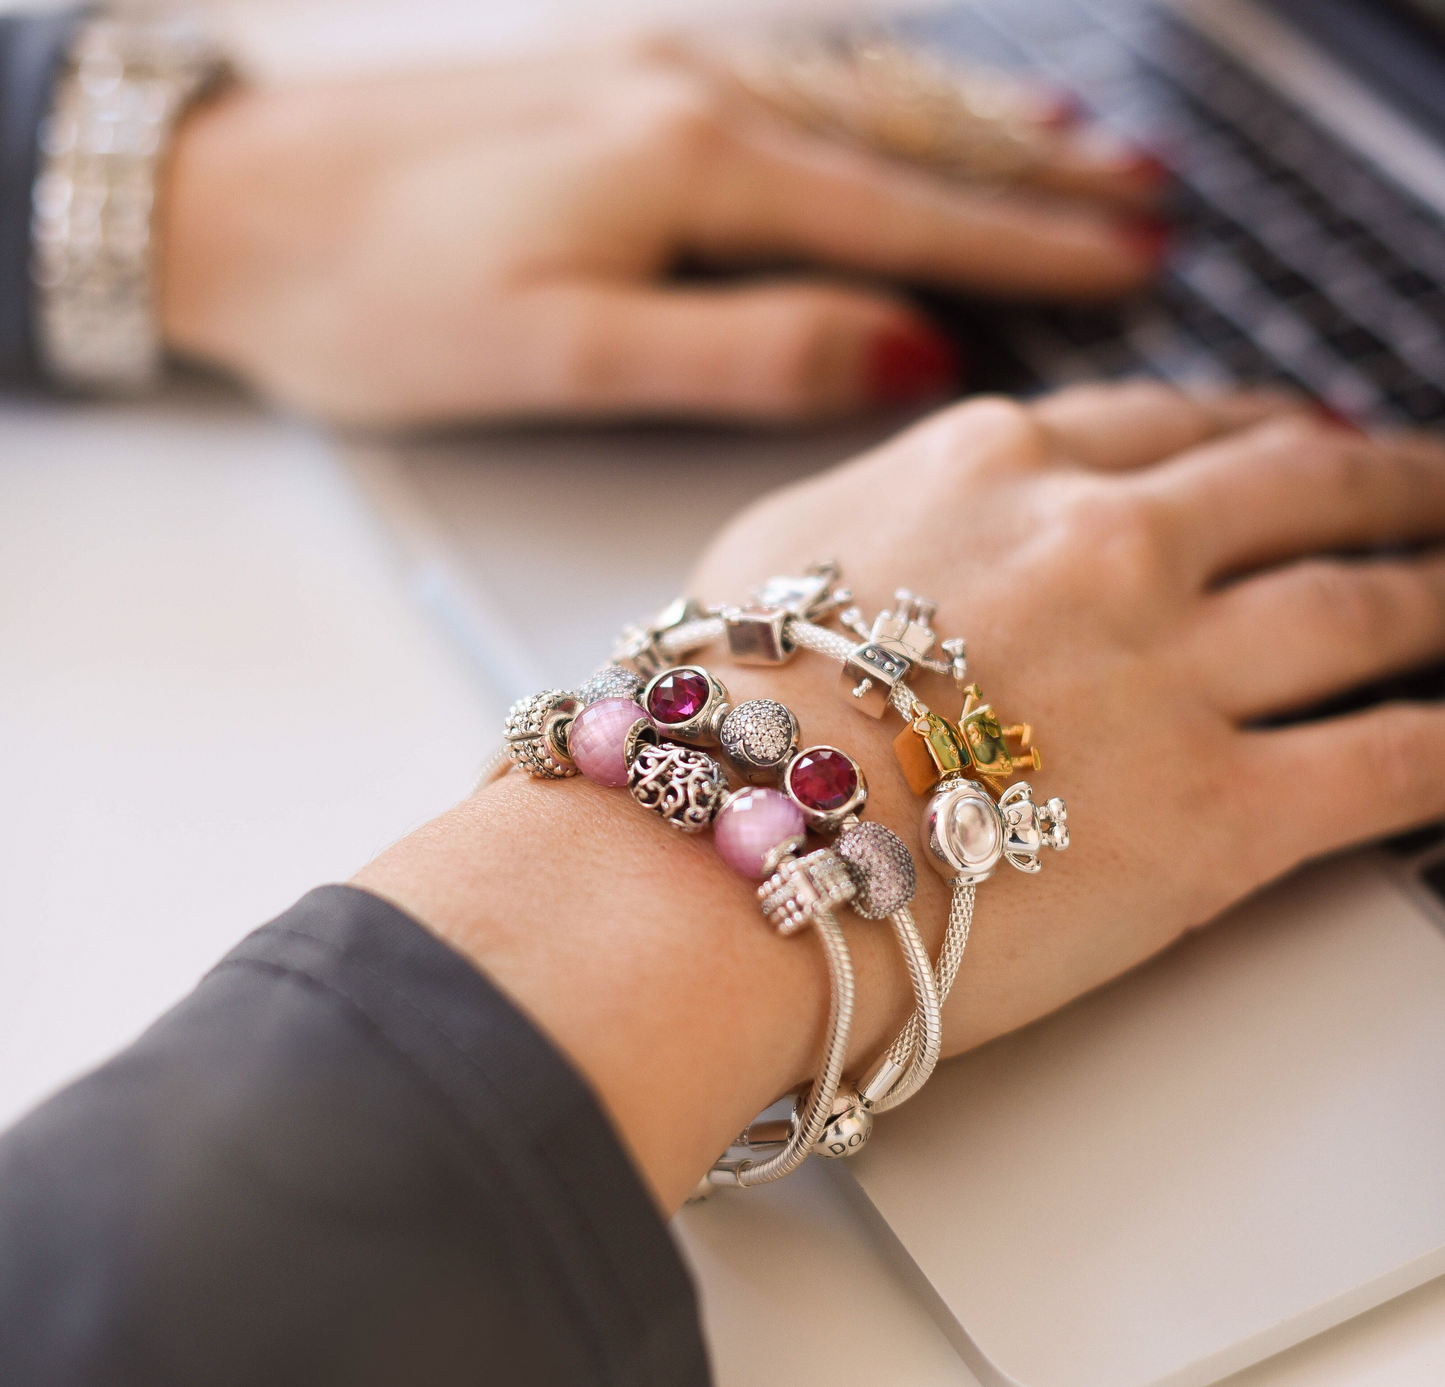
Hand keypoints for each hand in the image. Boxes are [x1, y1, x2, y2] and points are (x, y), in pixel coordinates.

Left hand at [159, 44, 1165, 426]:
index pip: (905, 211)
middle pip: (905, 136)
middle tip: (1149, 198)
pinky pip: (788, 74)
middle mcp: (695, 94)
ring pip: (856, 92)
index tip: (1133, 261)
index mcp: (694, 168)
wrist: (232, 201)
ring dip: (974, 122)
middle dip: (1036, 173)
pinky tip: (907, 100)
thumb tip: (903, 353)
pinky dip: (877, 91)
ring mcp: (658, 72)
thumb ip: (745, 351)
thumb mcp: (568, 353)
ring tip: (1077, 142)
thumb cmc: (381, 298)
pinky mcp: (617, 78)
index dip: (1028, 245)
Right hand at [691, 382, 1444, 1050]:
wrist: (719, 849)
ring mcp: (1169, 669)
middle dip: (1390, 481)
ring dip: (1442, 595)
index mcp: (999, 470)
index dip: (1253, 429)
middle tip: (1436, 486)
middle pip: (1297, 486)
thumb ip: (885, 511)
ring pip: (1366, 606)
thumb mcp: (779, 554)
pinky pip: (1391, 760)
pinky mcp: (1214, 811)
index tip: (1295, 438)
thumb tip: (927, 526)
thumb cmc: (722, 722)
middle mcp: (1104, 545)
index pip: (1170, 425)